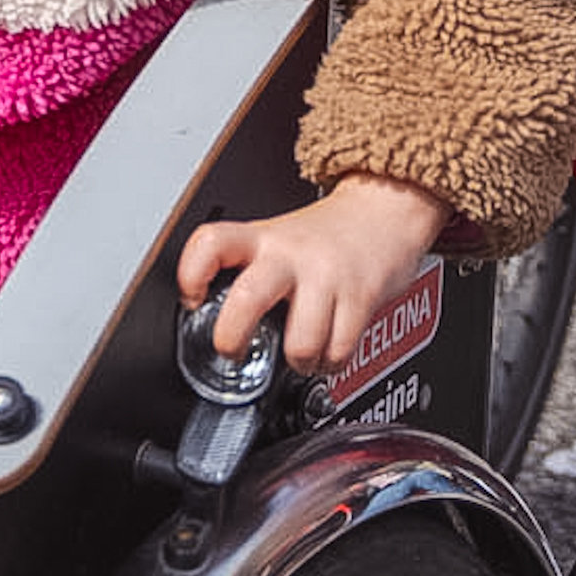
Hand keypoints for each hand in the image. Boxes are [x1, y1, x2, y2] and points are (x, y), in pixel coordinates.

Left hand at [176, 174, 452, 373]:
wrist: (384, 211)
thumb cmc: (326, 235)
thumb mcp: (276, 239)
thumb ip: (247, 271)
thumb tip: (213, 317)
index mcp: (260, 238)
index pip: (211, 243)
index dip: (191, 274)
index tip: (191, 299)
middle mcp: (289, 255)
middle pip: (247, 301)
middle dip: (232, 339)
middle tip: (232, 350)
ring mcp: (325, 277)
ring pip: (300, 343)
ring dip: (297, 362)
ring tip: (298, 355)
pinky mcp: (360, 298)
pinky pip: (338, 351)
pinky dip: (330, 364)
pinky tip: (327, 351)